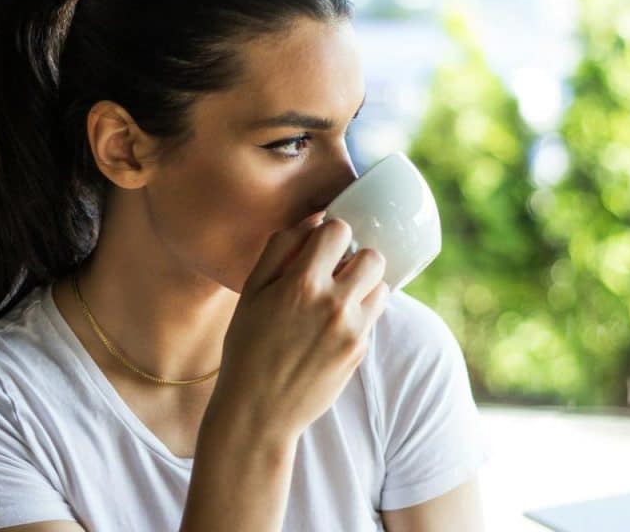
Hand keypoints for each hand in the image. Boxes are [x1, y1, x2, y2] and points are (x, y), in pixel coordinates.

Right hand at [205, 211, 389, 444]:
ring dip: (364, 286)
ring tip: (337, 298)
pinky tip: (331, 329)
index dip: (331, 232)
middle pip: (373, 256)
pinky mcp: (360, 352)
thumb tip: (313, 219)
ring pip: (381, 286)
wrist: (258, 411)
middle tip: (336, 270)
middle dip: (357, 257)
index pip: (339, 230)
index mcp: (302, 283)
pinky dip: (358, 315)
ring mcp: (352, 330)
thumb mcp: (251, 292)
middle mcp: (334, 304)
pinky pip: (371, 318)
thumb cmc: (247, 347)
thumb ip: (281, 249)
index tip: (322, 245)